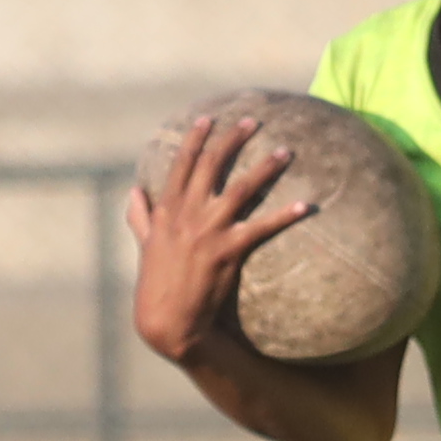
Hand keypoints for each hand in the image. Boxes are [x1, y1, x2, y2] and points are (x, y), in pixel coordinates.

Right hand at [122, 110, 317, 365]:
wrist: (167, 321)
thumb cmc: (156, 284)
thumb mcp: (144, 245)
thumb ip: (140, 216)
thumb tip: (134, 192)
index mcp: (166, 209)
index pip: (182, 164)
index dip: (196, 138)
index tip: (209, 118)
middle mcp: (187, 214)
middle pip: (214, 165)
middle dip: (234, 138)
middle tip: (254, 119)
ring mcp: (208, 231)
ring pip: (241, 188)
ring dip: (266, 167)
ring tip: (286, 150)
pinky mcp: (228, 252)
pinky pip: (262, 228)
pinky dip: (285, 216)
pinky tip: (305, 205)